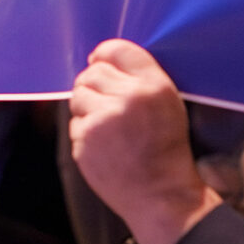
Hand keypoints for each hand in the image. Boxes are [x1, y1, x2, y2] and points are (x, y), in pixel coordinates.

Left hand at [67, 41, 218, 243]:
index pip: (117, 49)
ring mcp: (103, 120)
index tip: (101, 63)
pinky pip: (74, 124)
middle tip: (107, 105)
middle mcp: (128, 98)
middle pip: (93, 72)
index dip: (104, 56)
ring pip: (78, 96)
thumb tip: (97, 59)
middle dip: (94, 85)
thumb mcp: (169, 105)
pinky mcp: (85, 141)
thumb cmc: (165, 149)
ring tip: (108, 128)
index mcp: (154, 86)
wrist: (161, 194)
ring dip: (87, 108)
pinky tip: (105, 147)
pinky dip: (85, 133)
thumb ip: (140, 79)